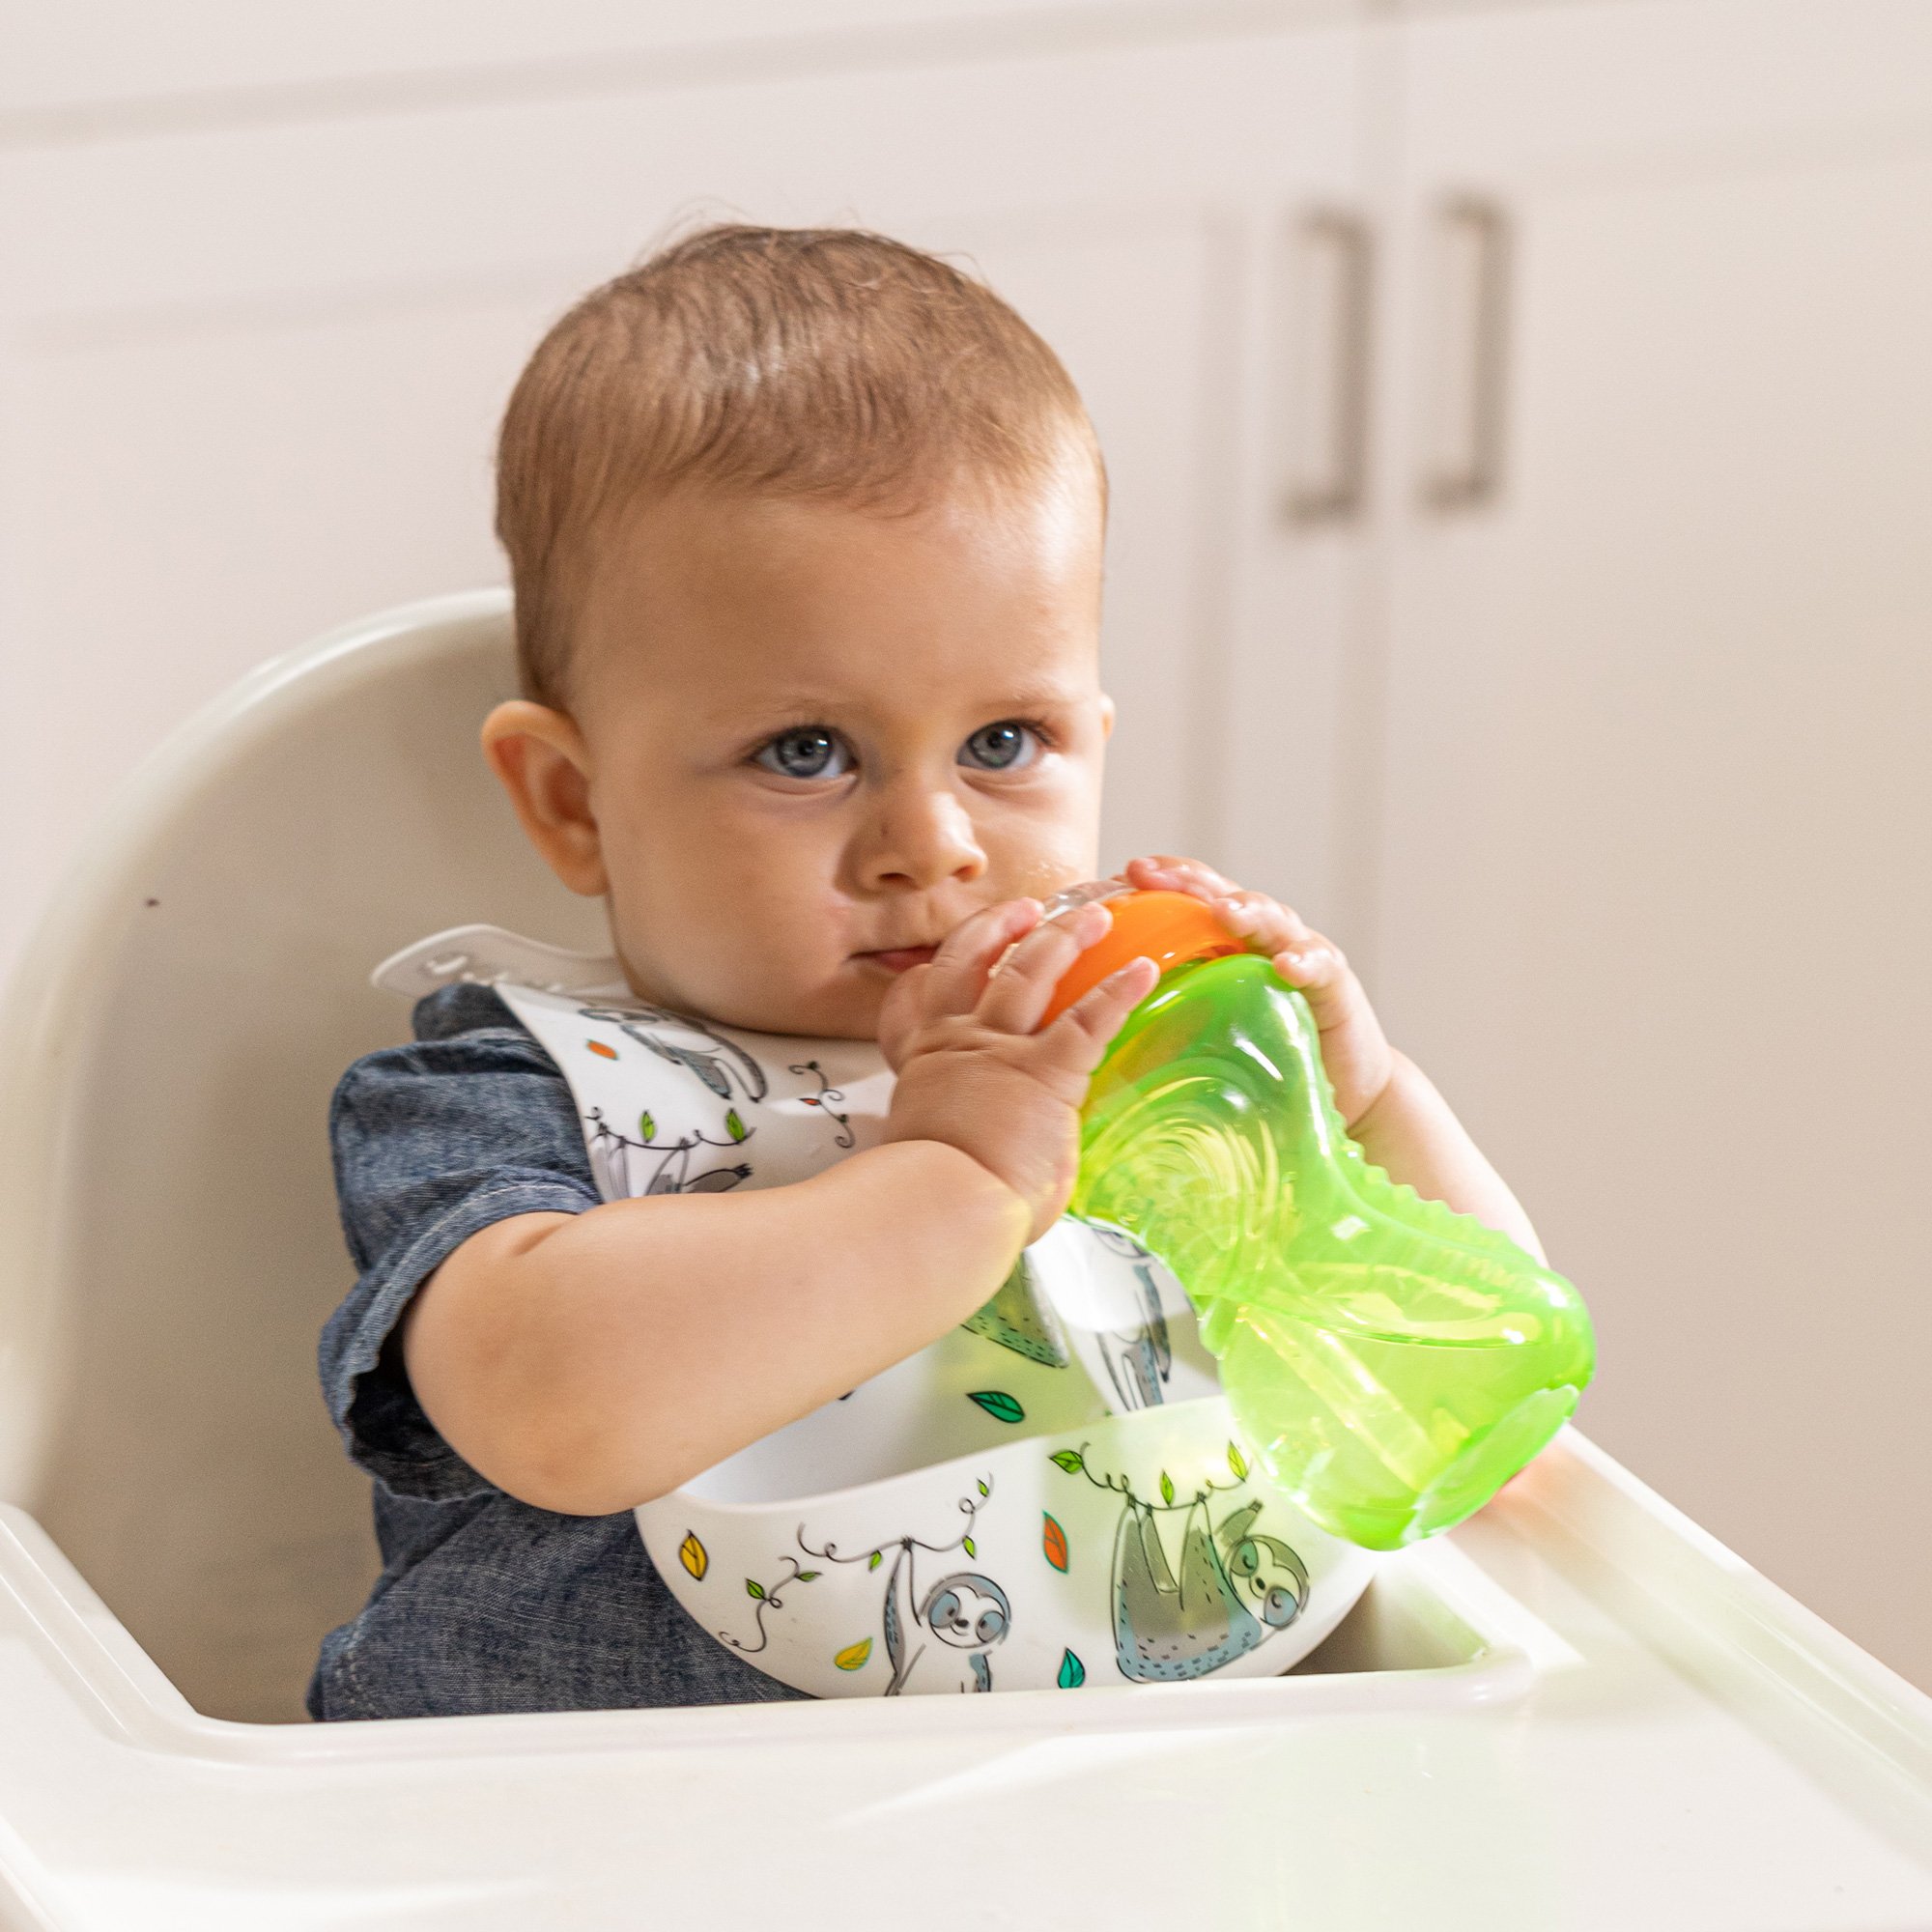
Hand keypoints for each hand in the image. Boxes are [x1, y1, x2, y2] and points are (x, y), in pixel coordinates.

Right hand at [878, 898, 1160, 1242]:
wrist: (940, 1201)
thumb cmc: (936, 1195)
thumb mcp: (936, 1148)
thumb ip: (965, 1129)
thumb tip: (994, 1154)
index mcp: (928, 1061)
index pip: (931, 992)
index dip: (955, 957)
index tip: (973, 940)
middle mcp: (959, 1042)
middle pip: (978, 961)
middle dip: (1008, 928)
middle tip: (1033, 910)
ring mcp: (999, 1050)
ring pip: (1028, 972)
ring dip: (1063, 937)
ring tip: (1093, 916)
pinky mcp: (1044, 1071)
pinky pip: (1087, 1019)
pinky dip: (1117, 991)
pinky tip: (1142, 970)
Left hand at [1120, 855, 1395, 1127]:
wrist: (1339, 1090)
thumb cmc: (1261, 1057)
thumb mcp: (1203, 1029)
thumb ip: (1162, 1012)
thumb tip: (1094, 1021)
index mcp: (1224, 942)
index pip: (1189, 896)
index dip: (1158, 881)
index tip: (1121, 875)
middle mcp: (1260, 938)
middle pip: (1223, 895)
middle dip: (1187, 881)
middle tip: (1152, 876)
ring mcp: (1300, 955)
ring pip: (1273, 919)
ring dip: (1247, 911)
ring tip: (1224, 912)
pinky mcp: (1334, 987)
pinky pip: (1320, 967)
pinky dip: (1304, 962)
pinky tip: (1286, 966)